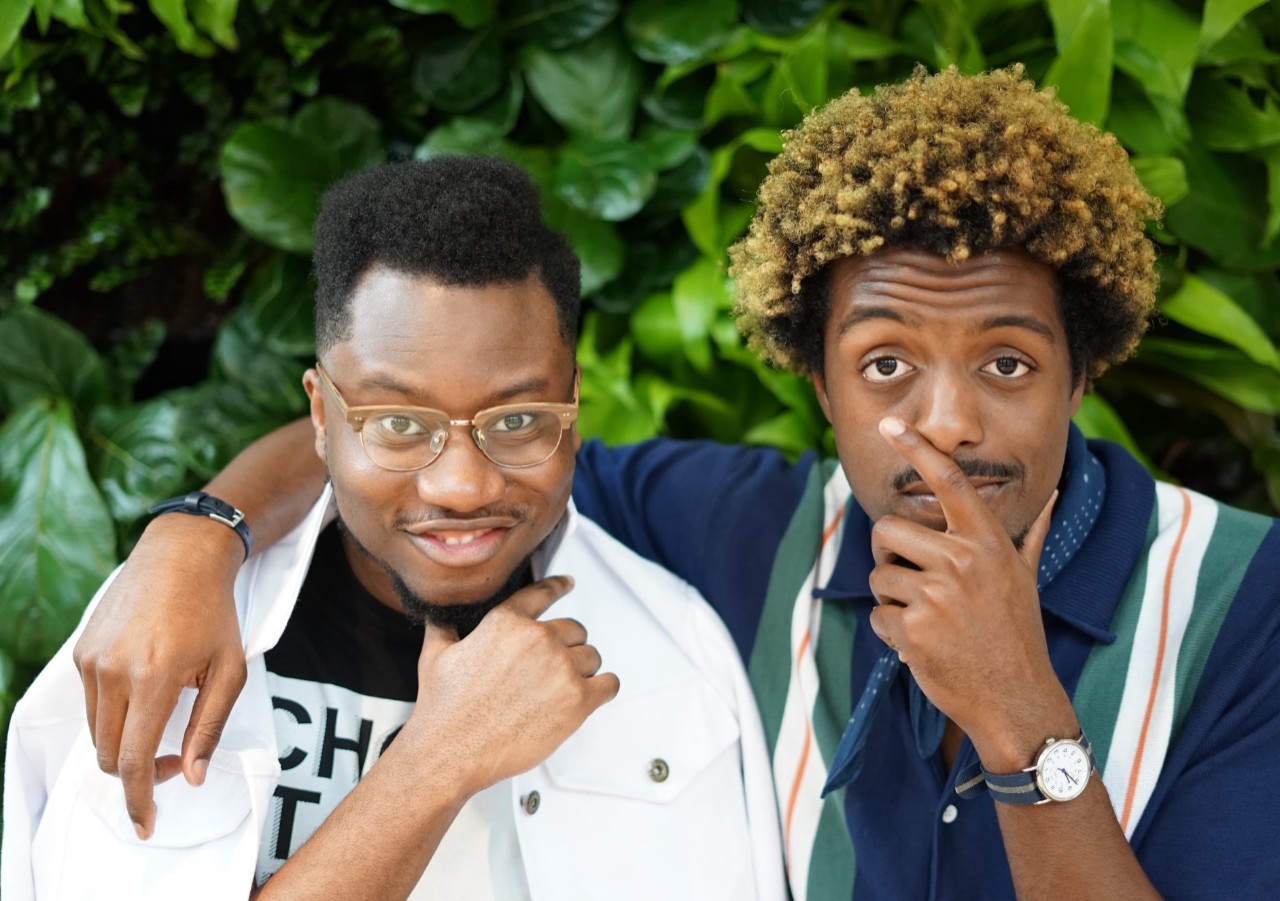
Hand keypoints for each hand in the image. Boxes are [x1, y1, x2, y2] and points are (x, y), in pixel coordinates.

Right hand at [73, 514, 247, 839]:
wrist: (181, 556)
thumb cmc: (214, 613)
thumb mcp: (230, 670)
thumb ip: (210, 726)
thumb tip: (193, 776)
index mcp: (154, 677)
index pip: (136, 760)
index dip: (141, 799)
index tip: (148, 823)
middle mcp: (113, 672)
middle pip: (111, 756)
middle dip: (140, 775)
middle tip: (178, 762)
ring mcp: (91, 662)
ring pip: (98, 734)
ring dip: (127, 745)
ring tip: (165, 725)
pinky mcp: (81, 652)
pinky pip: (93, 705)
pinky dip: (116, 716)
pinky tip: (147, 693)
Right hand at [399, 575, 619, 796]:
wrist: (450, 753)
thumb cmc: (443, 709)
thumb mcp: (434, 657)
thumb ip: (442, 629)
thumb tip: (436, 618)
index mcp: (506, 622)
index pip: (543, 593)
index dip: (559, 587)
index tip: (568, 584)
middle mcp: (538, 639)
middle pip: (574, 630)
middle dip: (566, 647)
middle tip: (550, 671)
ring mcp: (560, 668)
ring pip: (592, 657)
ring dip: (582, 671)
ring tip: (559, 691)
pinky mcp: (577, 700)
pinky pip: (609, 684)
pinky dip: (603, 689)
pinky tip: (592, 695)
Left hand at [865, 416, 1073, 766]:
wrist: (1017, 700)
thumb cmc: (1017, 635)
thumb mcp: (1025, 579)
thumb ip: (1029, 535)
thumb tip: (1051, 496)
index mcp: (987, 542)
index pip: (948, 481)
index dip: (917, 447)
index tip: (889, 424)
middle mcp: (962, 561)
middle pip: (888, 530)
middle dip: (889, 554)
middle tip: (913, 580)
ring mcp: (936, 595)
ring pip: (879, 575)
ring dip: (893, 601)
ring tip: (929, 621)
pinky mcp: (913, 629)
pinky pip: (877, 615)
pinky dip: (892, 633)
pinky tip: (924, 646)